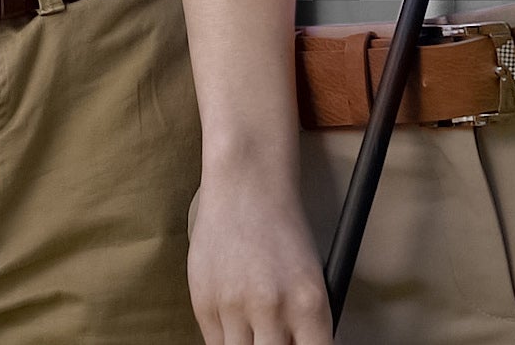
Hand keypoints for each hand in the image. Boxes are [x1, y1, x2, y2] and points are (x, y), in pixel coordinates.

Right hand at [188, 171, 333, 344]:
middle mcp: (272, 308)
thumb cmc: (282, 228)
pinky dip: (228, 339)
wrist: (245, 184)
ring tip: (255, 328)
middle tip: (275, 338)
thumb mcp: (311, 277)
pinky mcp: (203, 302)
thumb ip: (306, 324)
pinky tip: (236, 319)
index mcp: (309, 303)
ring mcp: (234, 306)